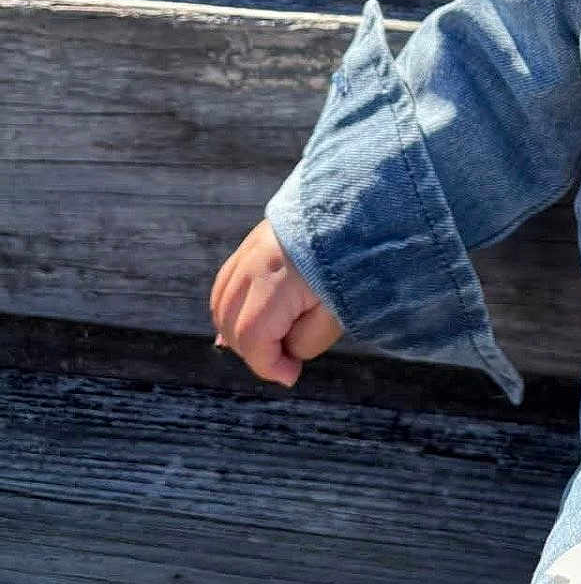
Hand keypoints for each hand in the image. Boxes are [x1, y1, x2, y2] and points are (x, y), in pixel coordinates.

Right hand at [210, 218, 342, 386]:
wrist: (357, 208)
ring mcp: (247, 250)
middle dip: (254, 351)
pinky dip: (232, 307)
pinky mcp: (250, 242)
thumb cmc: (353, 263)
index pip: (251, 338)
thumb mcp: (338, 312)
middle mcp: (252, 264)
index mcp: (275, 281)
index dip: (268, 365)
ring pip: (221, 305)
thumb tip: (285, 355)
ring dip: (239, 331)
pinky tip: (250, 321)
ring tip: (273, 341)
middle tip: (286, 358)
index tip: (291, 374)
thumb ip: (307, 341)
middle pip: (230, 324)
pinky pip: (226, 284)